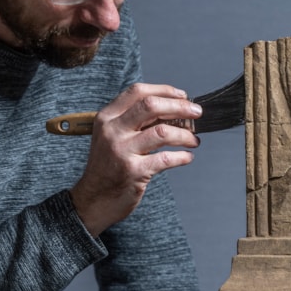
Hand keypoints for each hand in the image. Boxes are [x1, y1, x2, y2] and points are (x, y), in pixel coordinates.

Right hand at [69, 83, 200, 234]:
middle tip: (197, 113)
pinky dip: (182, 156)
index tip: (182, 96)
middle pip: (151, 106)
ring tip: (194, 140)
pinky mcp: (133, 171)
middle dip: (179, 107)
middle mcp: (113, 130)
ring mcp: (122, 150)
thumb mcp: (112, 136)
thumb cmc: (108, 167)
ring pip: (162, 132)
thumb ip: (136, 122)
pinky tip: (187, 157)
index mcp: (107, 117)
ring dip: (185, 134)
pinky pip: (166, 158)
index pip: (137, 92)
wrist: (93, 200)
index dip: (164, 90)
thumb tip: (173, 109)